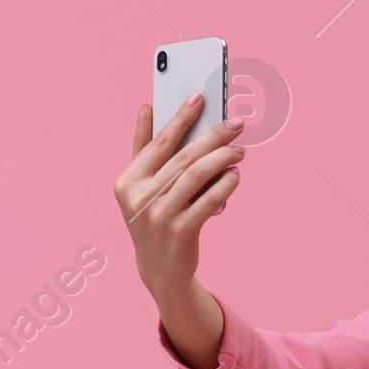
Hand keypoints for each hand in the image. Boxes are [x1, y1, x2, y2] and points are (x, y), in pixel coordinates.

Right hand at [113, 95, 242, 367]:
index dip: (179, 118)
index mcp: (128, 181)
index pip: (158, 142)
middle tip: (236, 124)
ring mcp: (159, 217)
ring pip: (196, 177)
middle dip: (212, 137)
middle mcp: (140, 198)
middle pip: (182, 157)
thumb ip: (143, 148)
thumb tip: (147, 107)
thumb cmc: (154, 219)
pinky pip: (207, 203)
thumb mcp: (140, 186)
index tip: (199, 97)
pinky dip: (224, 187)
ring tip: (239, 150)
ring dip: (222, 159)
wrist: (160, 270)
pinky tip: (235, 176)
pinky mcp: (180, 234)